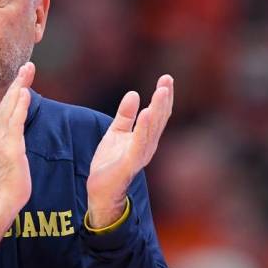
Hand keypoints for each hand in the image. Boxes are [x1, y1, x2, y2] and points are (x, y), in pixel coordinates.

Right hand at [0, 62, 34, 258]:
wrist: (3, 199)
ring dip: (19, 87)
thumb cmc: (9, 181)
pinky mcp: (9, 147)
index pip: (6, 107)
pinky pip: (15, 122)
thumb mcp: (10, 155)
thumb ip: (12, 140)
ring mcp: (1, 139)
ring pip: (10, 107)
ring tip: (27, 71)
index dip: (15, 89)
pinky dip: (19, 106)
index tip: (23, 75)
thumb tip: (17, 131)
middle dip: (18, 82)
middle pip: (8, 102)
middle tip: (27, 65)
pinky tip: (24, 93)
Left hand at [86, 75, 173, 227]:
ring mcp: (140, 155)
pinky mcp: (129, 163)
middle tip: (167, 80)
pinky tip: (146, 113)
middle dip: (163, 99)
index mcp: (145, 138)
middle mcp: (147, 145)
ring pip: (151, 129)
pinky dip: (143, 128)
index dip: (163, 97)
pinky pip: (138, 143)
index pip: (157, 114)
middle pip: (158, 119)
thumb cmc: (110, 163)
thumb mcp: (116, 133)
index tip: (166, 78)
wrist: (100, 189)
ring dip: (157, 110)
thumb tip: (134, 94)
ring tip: (161, 92)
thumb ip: (125, 115)